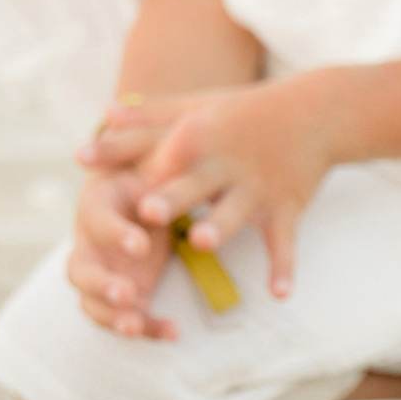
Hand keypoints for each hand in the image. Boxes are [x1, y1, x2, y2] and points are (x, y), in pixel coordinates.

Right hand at [66, 158, 178, 338]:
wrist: (146, 194)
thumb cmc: (151, 173)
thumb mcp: (162, 161)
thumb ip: (175, 149)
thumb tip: (195, 125)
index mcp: (98, 204)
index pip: (95, 219)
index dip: (114, 233)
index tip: (141, 244)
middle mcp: (91, 242)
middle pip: (79, 268)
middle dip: (99, 284)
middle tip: (127, 294)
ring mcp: (102, 272)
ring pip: (90, 301)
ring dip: (111, 315)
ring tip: (135, 326)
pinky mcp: (120, 294)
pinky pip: (122, 318)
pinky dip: (144, 328)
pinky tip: (172, 332)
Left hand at [90, 79, 339, 299]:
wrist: (316, 111)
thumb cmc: (244, 111)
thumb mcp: (196, 107)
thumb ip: (148, 118)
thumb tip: (101, 115)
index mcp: (198, 135)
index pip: (151, 145)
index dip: (118, 152)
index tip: (84, 160)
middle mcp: (226, 161)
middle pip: (192, 181)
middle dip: (170, 196)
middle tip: (145, 211)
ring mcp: (258, 184)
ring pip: (235, 210)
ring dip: (220, 227)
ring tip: (202, 244)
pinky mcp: (288, 205)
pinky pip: (284, 240)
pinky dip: (284, 266)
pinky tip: (278, 293)